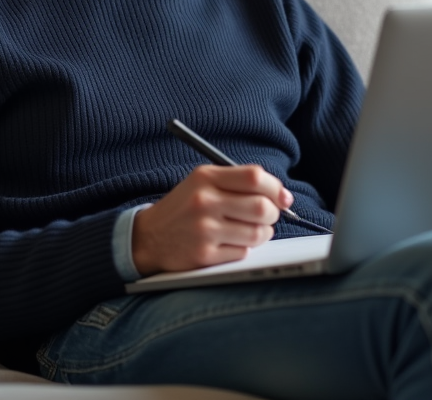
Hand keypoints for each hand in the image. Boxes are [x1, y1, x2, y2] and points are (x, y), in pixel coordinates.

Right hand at [131, 164, 291, 275]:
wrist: (149, 237)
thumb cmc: (185, 207)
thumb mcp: (203, 182)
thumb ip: (239, 182)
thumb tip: (283, 196)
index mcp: (206, 178)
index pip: (255, 177)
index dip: (276, 189)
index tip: (283, 198)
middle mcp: (204, 201)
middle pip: (262, 207)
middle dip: (273, 214)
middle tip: (266, 217)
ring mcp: (204, 230)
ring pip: (257, 233)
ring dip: (261, 234)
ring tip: (249, 231)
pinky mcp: (204, 255)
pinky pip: (243, 252)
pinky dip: (243, 249)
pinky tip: (230, 243)